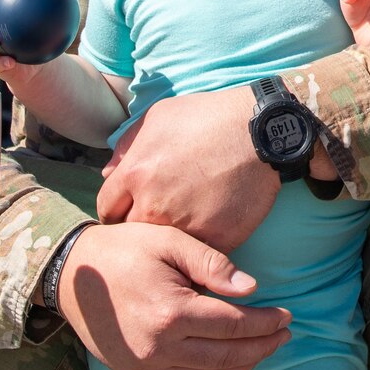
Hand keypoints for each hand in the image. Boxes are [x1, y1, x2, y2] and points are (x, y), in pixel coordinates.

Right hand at [57, 222, 290, 369]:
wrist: (71, 276)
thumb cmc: (124, 249)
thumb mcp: (169, 241)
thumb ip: (213, 263)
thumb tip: (252, 288)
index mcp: (172, 313)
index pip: (233, 324)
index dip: (265, 322)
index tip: (286, 315)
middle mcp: (160, 348)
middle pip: (226, 356)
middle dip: (262, 346)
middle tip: (284, 334)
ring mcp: (146, 368)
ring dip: (242, 368)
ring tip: (264, 351)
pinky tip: (229, 369)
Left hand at [97, 84, 276, 250]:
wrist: (261, 130)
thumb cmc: (209, 117)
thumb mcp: (159, 117)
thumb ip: (127, 146)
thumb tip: (108, 173)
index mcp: (135, 174)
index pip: (108, 209)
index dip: (119, 209)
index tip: (131, 208)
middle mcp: (154, 204)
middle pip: (132, 232)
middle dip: (141, 225)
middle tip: (159, 216)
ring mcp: (185, 225)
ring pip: (165, 245)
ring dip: (171, 237)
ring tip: (185, 222)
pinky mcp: (215, 239)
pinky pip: (199, 252)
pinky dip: (201, 243)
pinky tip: (210, 225)